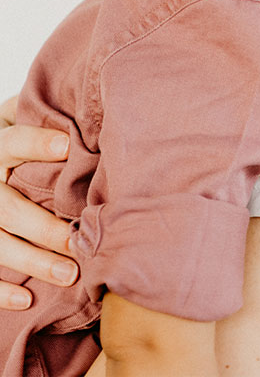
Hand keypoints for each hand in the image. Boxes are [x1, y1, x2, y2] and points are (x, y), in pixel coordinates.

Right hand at [0, 115, 77, 309]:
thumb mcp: (19, 125)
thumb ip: (47, 120)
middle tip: (77, 241)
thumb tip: (93, 117)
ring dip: (31, 262)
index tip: (67, 146)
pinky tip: (26, 301)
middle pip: (6, 209)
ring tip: (69, 273)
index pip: (9, 143)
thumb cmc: (15, 146)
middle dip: (42, 228)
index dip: (34, 144)